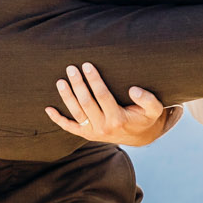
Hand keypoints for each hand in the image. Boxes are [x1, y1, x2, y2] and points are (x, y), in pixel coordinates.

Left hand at [45, 63, 178, 146]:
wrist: (140, 136)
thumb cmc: (145, 117)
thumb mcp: (154, 109)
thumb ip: (147, 99)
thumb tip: (133, 89)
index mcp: (118, 119)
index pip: (102, 96)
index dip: (94, 80)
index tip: (87, 65)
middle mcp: (103, 127)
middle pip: (86, 103)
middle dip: (78, 84)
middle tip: (71, 68)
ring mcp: (93, 132)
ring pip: (76, 113)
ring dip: (67, 97)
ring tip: (60, 81)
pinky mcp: (87, 134)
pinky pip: (70, 128)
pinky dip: (58, 120)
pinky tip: (48, 109)